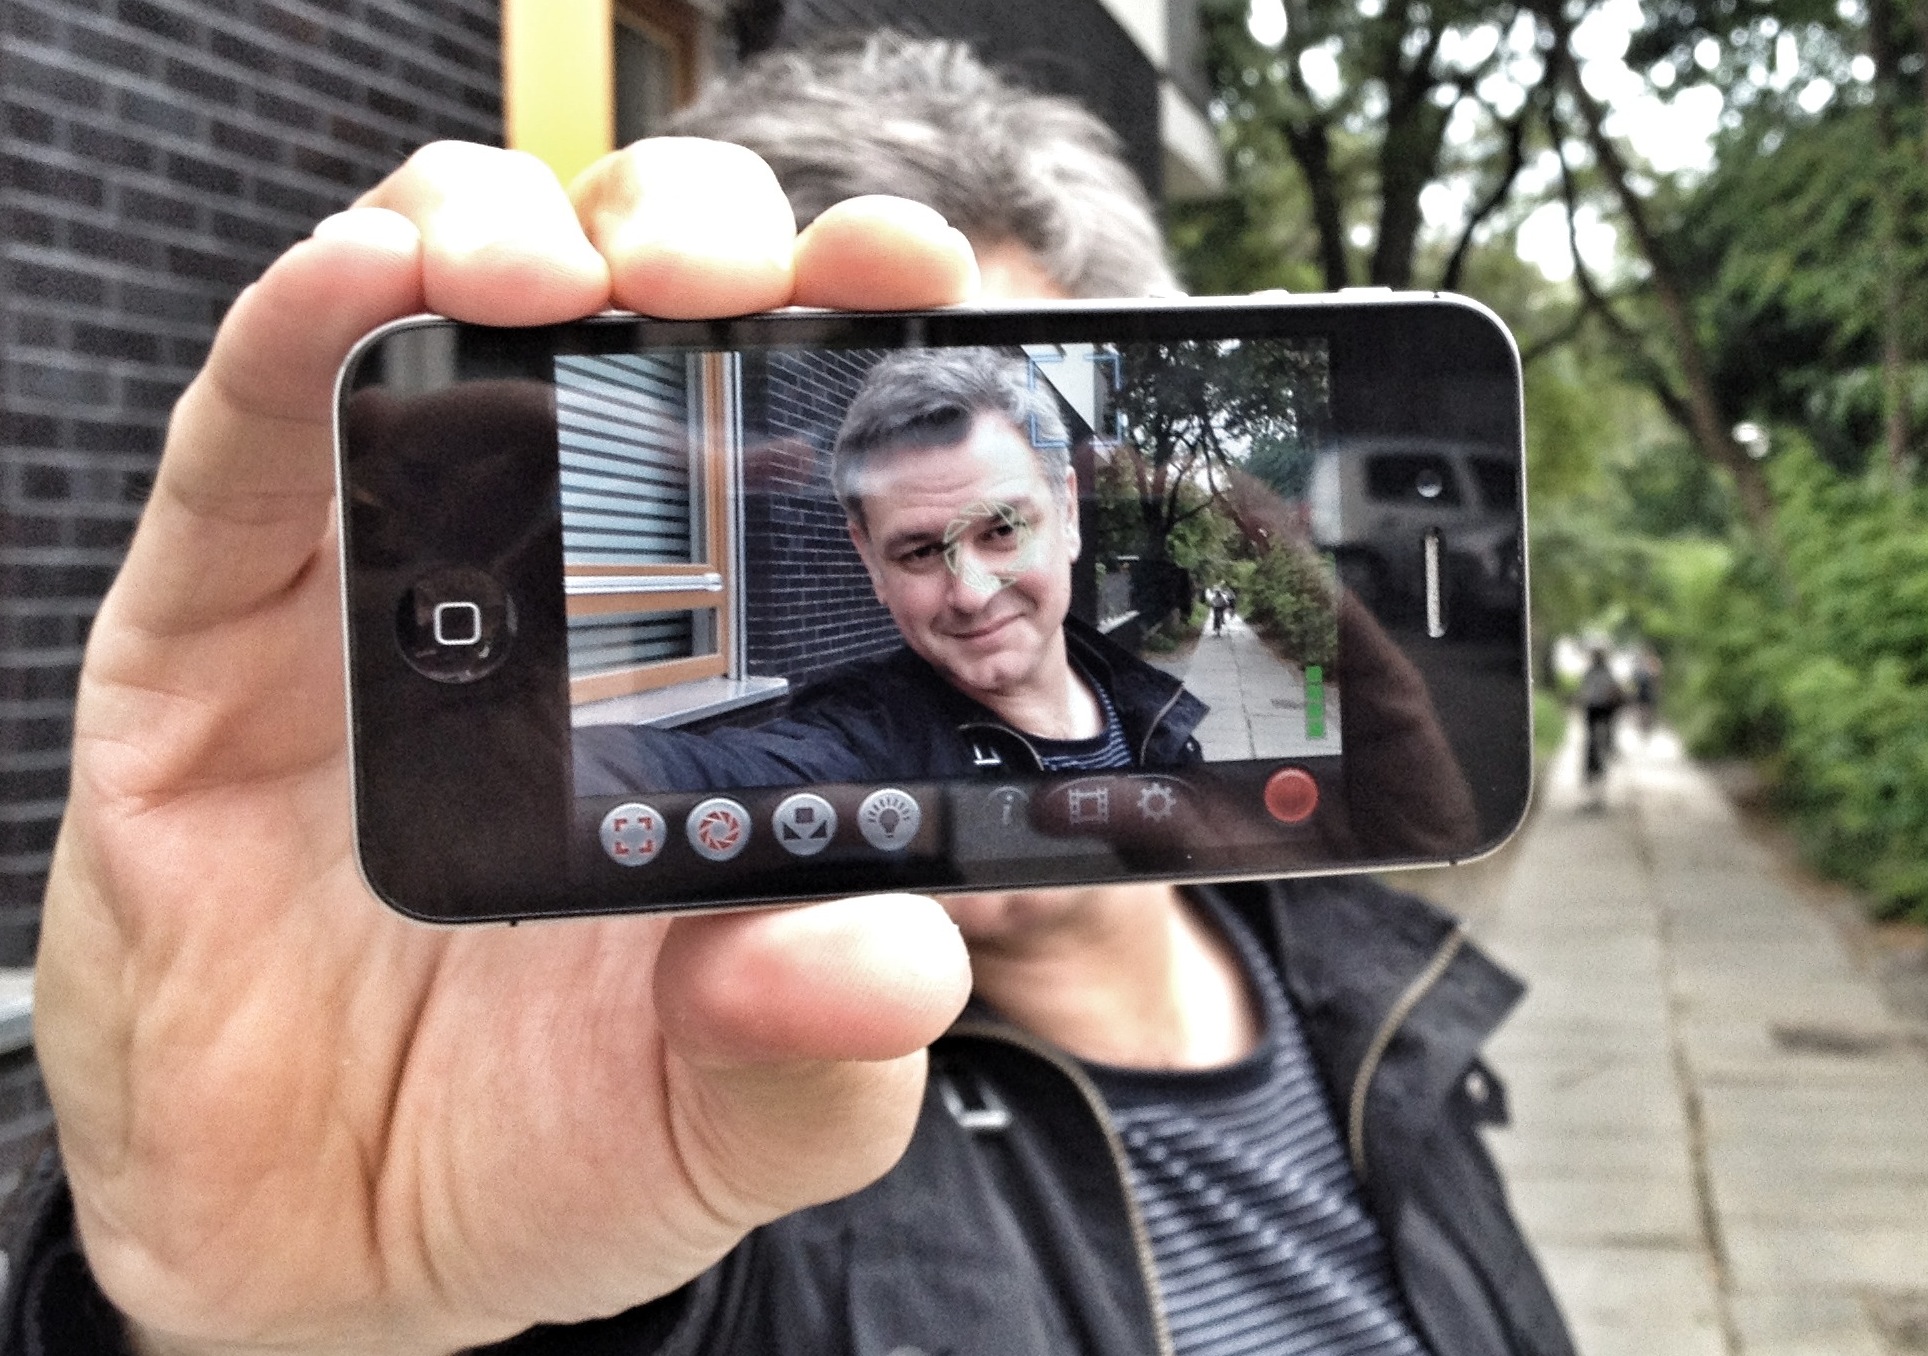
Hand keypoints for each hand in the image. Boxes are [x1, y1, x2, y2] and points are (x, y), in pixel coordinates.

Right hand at [35, 139, 976, 1355]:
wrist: (329, 1256)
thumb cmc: (555, 1150)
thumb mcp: (731, 1113)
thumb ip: (821, 1038)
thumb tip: (889, 956)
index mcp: (702, 670)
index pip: (784, 438)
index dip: (848, 325)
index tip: (914, 273)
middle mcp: (548, 591)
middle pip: (617, 325)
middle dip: (681, 245)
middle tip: (730, 275)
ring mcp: (378, 585)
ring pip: (431, 319)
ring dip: (494, 235)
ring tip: (550, 269)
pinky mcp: (214, 622)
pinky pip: (249, 436)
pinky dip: (299, 335)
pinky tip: (363, 285)